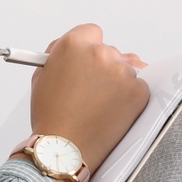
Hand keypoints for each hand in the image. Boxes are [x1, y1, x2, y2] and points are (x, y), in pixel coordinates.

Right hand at [22, 24, 149, 181]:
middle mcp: (100, 53)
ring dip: (117, 82)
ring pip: (125, 69)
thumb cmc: (51, 117)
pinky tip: (112, 112)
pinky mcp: (139, 90)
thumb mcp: (42, 76)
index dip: (87, 49)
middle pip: (109, 51)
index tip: (86, 61)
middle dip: (102, 67)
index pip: (91, 32)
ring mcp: (122, 71)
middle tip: (90, 90)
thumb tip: (74, 49)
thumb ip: (60, 55)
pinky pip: (138, 86)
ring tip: (99, 106)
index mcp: (73, 45)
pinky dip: (128, 97)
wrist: (65, 149)